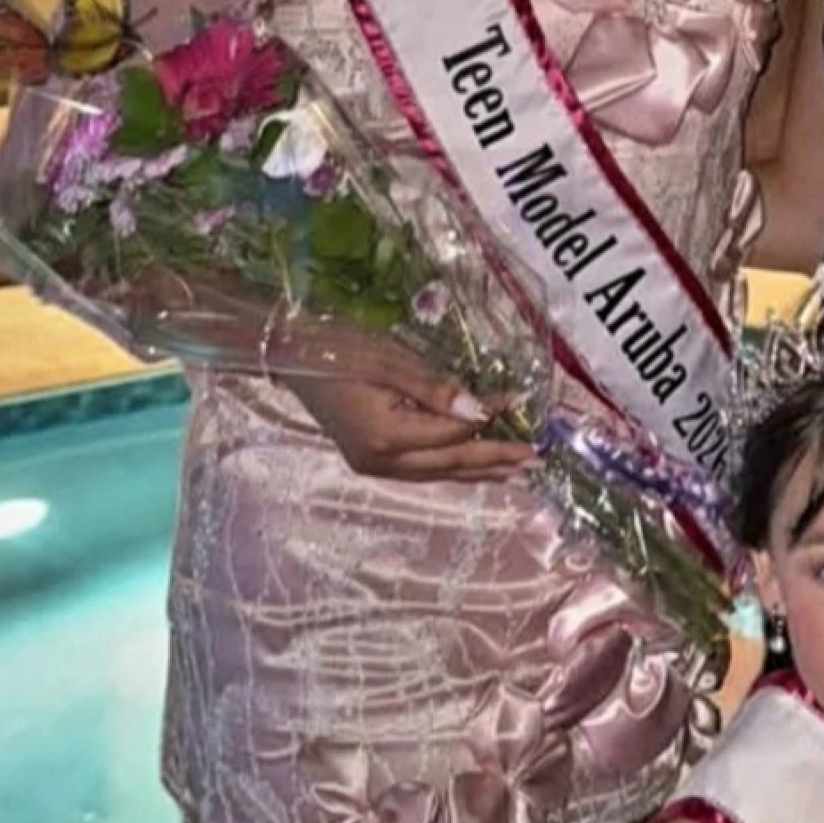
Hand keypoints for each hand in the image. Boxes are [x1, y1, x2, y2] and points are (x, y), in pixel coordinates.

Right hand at [288, 342, 535, 482]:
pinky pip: (422, 470)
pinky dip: (451, 466)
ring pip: (437, 473)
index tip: (517, 401)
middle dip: (494, 462)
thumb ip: (435, 389)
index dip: (488, 419)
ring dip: (477, 470)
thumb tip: (481, 412)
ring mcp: (373, 465)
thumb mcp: (389, 360)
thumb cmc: (336, 349)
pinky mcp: (370, 459)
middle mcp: (381, 462)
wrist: (288, 357)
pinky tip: (470, 466)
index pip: (453, 432)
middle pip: (450, 463)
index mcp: (387, 437)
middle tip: (536, 460)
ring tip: (514, 472)